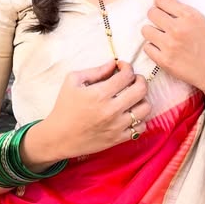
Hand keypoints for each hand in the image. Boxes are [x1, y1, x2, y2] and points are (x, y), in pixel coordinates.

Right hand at [24, 61, 151, 165]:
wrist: (59, 136)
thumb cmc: (65, 106)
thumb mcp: (73, 81)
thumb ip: (96, 70)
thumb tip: (114, 64)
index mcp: (100, 94)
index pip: (127, 75)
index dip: (127, 66)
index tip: (122, 67)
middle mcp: (112, 110)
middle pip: (141, 89)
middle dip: (140, 79)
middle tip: (132, 79)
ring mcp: (117, 126)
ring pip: (145, 108)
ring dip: (142, 99)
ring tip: (132, 97)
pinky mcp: (118, 139)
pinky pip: (141, 128)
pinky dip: (139, 119)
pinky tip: (130, 114)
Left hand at [141, 0, 204, 102]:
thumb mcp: (202, 21)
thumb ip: (182, 8)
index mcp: (189, 15)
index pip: (161, 0)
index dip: (160, 4)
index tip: (163, 9)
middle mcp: (177, 28)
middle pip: (151, 13)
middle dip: (155, 17)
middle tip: (161, 24)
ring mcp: (170, 45)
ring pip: (146, 30)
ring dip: (152, 33)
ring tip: (161, 37)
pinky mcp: (164, 61)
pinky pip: (147, 48)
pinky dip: (153, 48)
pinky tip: (163, 50)